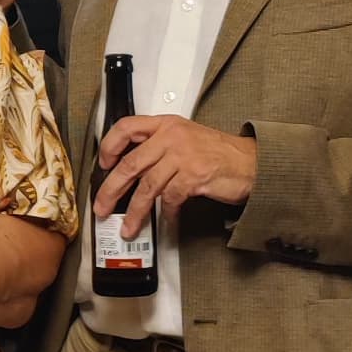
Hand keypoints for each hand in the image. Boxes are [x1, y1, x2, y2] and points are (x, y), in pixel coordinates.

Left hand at [96, 111, 257, 235]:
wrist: (250, 162)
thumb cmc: (217, 152)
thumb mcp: (184, 137)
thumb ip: (158, 146)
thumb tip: (129, 169)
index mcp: (165, 124)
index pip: (126, 127)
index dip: (109, 146)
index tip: (103, 164)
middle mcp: (171, 137)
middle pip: (130, 164)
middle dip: (111, 190)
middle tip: (102, 206)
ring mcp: (183, 156)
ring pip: (147, 186)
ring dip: (134, 211)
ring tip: (128, 226)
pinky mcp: (194, 176)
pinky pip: (170, 199)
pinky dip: (165, 213)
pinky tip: (164, 220)